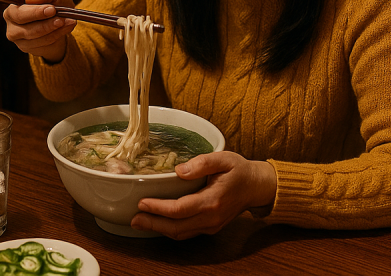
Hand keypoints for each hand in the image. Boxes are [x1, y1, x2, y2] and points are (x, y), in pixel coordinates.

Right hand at [1, 0, 76, 61]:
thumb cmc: (53, 3)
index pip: (19, 14)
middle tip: (61, 19)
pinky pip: (45, 45)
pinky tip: (66, 27)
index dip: (35, 13)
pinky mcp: (31, 50)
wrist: (61, 20)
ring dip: (55, 30)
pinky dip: (58, 35)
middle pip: (26, 30)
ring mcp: (21, 42)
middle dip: (46, 25)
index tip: (52, 9)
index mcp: (12, 11)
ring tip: (69, 22)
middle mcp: (12, 28)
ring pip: (38, 39)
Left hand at [130, 151, 276, 239]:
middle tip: (133, 218)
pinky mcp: (210, 227)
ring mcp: (211, 225)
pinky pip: (186, 232)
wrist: (257, 187)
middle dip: (153, 224)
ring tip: (140, 221)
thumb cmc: (240, 170)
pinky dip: (170, 229)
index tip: (142, 202)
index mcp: (213, 200)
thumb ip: (202, 162)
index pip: (180, 209)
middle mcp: (211, 218)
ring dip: (158, 229)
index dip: (159, 208)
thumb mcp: (224, 158)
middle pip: (176, 227)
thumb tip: (179, 170)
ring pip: (180, 233)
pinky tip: (157, 222)